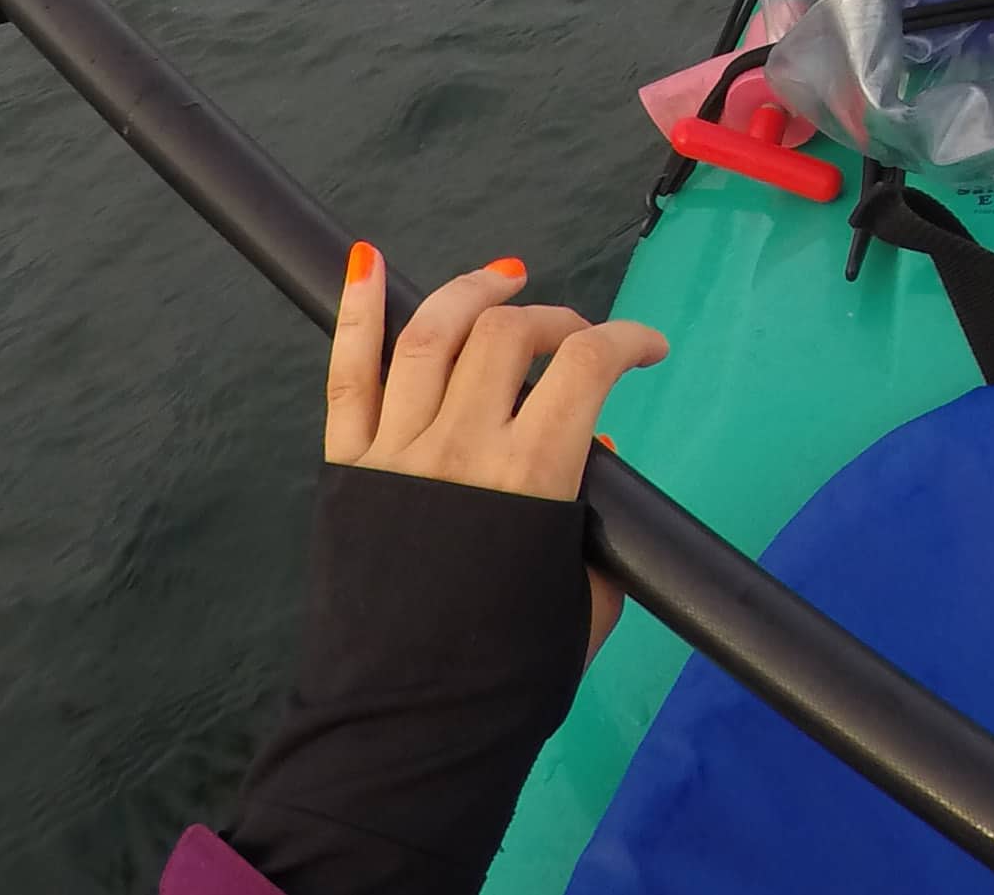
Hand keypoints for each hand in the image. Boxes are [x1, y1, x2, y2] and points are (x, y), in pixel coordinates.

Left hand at [325, 243, 668, 654]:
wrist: (407, 730)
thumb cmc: (512, 678)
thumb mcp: (587, 597)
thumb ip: (594, 518)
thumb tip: (586, 449)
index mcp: (531, 477)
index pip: (586, 366)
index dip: (628, 340)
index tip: (648, 349)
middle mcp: (460, 446)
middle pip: (509, 335)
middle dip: (555, 320)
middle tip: (574, 338)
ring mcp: (396, 452)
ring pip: (432, 333)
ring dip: (474, 291)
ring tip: (504, 279)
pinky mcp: (345, 468)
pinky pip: (347, 373)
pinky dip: (355, 311)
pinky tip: (366, 263)